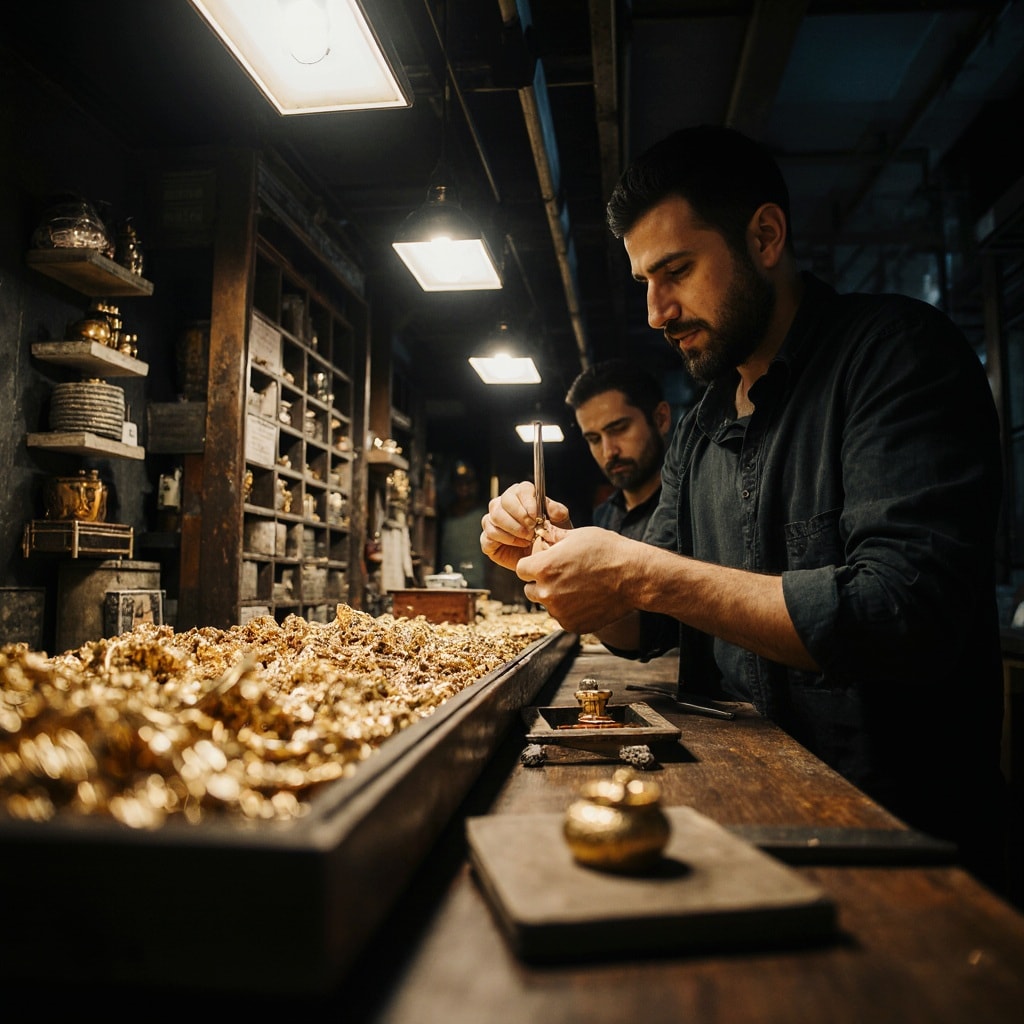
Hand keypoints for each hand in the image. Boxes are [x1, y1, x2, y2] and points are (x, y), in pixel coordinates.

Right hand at [479, 481, 571, 570]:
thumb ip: (558, 512)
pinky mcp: (487, 538)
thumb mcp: (560, 524)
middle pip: (502, 502)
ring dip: (513, 529)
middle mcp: (504, 505)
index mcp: (522, 495)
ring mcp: (493, 521)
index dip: (527, 502)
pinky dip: (505, 539)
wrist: (542, 559)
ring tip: (528, 538)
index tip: (537, 516)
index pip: (519, 490)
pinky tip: (519, 544)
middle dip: (518, 517)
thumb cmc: (550, 537)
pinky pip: (489, 534)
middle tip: (532, 529)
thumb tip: (550, 506)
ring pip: (494, 517)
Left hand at [515, 527, 638, 633]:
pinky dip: (571, 611)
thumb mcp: (578, 536)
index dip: (533, 565)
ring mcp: (559, 612)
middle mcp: (546, 593)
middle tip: (564, 576)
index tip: (545, 563)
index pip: (522, 569)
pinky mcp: (572, 625)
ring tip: (579, 587)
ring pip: (547, 605)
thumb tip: (542, 534)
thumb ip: (554, 538)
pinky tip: (587, 599)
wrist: (634, 577)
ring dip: (556, 598)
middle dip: (542, 583)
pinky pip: (563, 618)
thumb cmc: (608, 551)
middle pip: (530, 590)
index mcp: (543, 568)